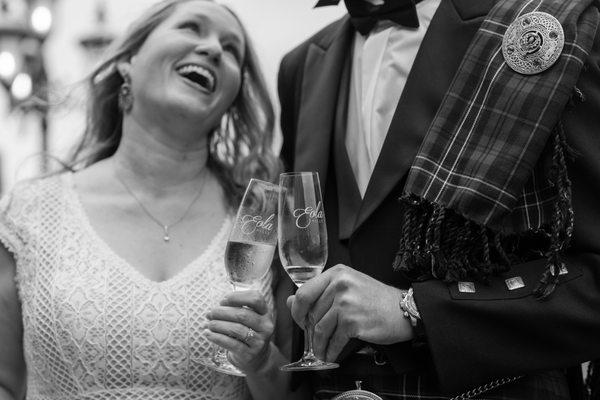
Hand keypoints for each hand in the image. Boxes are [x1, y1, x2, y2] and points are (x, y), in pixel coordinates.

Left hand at [205, 290, 273, 372]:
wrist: (257, 358)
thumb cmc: (248, 332)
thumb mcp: (249, 319)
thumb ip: (236, 309)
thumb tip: (215, 309)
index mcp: (265, 313)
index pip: (255, 298)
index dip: (237, 296)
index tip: (223, 300)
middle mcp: (265, 326)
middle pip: (243, 314)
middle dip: (223, 312)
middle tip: (210, 313)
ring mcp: (259, 341)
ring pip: (236, 329)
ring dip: (218, 325)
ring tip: (209, 324)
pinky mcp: (249, 354)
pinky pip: (231, 344)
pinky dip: (217, 337)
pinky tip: (208, 334)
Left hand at [287, 264, 412, 362]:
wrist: (402, 309)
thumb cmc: (375, 299)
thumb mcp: (347, 287)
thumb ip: (319, 292)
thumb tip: (290, 302)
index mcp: (336, 273)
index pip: (304, 292)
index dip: (297, 310)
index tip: (300, 320)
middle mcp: (340, 284)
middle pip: (311, 313)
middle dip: (309, 330)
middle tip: (313, 338)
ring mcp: (346, 303)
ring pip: (320, 329)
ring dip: (319, 344)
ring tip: (321, 350)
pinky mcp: (353, 321)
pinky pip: (333, 340)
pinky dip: (330, 351)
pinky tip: (331, 354)